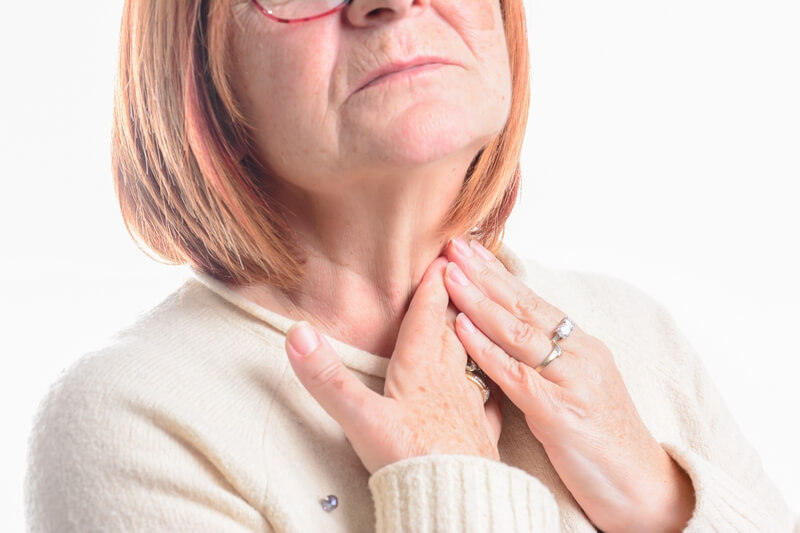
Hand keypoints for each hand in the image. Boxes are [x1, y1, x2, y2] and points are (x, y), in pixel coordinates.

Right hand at [283, 256, 503, 473]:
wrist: (457, 502)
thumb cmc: (411, 460)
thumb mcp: (360, 417)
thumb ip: (327, 377)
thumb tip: (298, 333)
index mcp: (421, 370)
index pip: (428, 316)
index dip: (434, 284)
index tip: (444, 254)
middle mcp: (449, 381)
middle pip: (453, 330)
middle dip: (457, 298)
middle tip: (465, 270)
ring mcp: (469, 408)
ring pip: (474, 359)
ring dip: (474, 334)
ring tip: (476, 316)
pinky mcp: (480, 437)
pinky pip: (489, 400)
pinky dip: (489, 385)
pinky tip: (491, 388)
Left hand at [442, 237, 694, 532]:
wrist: (644, 487)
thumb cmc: (603, 440)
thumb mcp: (575, 389)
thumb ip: (546, 361)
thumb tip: (506, 337)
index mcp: (581, 347)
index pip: (533, 301)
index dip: (499, 273)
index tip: (470, 249)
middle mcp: (579, 355)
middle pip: (523, 306)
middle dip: (484, 274)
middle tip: (453, 244)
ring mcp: (571, 382)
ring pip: (518, 332)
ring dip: (479, 302)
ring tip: (450, 276)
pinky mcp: (562, 414)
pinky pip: (517, 375)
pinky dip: (486, 350)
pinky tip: (462, 328)